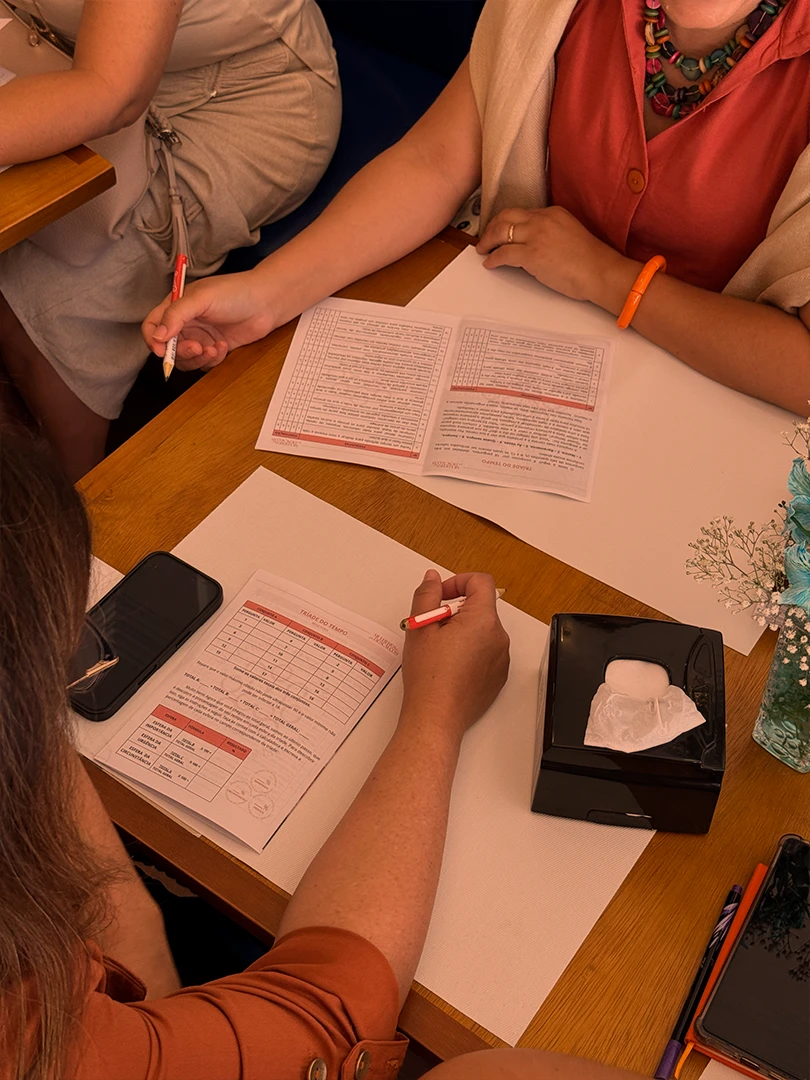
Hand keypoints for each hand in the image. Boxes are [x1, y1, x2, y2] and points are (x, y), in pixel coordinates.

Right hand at [141, 270, 276, 370]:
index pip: (152, 325)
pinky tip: (223, 346)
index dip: (152, 340)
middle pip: (168, 348)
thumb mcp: (201, 299)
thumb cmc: (235, 292)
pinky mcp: (215, 348)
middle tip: (197, 347)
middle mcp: (186, 323)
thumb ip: (176, 315)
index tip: (161, 350)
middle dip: (181, 352)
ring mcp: (201, 337)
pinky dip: (213, 360)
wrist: (266, 302)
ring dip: (198, 359)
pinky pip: (205, 363)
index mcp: (176, 307)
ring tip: (213, 348)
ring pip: (186, 360)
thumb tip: (157, 336)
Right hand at [400, 570, 509, 741]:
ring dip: (462, 631)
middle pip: (480, 607)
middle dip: (455, 610)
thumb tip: (433, 578)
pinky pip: (486, 652)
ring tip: (438, 650)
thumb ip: (427, 594)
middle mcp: (499, 637)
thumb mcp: (420, 627)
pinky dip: (471, 651)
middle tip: (432, 627)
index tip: (441, 595)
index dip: (458, 582)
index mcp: (483, 620)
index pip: (481, 582)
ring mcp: (501, 658)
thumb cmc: (429, 677)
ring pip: (483, 630)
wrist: (437, 716)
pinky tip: (450, 666)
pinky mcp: (498, 676)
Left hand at [476, 206, 629, 302]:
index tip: (500, 229)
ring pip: (501, 232)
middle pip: (506, 216)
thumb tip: (533, 246)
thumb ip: (550, 235)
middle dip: (492, 227)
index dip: (507, 221)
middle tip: (485, 238)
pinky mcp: (531, 254)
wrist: (600, 271)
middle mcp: (542, 219)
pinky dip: (493, 258)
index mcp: (553, 213)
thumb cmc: (591, 261)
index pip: (522, 213)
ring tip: (483, 250)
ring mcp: (536, 235)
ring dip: (488, 242)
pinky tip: (490, 264)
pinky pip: (503, 253)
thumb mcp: (569, 235)